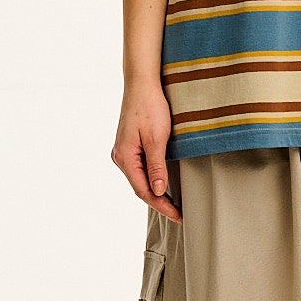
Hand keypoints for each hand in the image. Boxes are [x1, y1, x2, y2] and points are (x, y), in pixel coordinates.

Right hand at [111, 80, 181, 220]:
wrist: (142, 83)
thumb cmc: (149, 107)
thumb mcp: (156, 139)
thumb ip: (157, 167)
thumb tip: (158, 192)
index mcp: (125, 157)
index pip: (144, 191)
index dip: (162, 206)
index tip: (178, 216)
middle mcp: (121, 157)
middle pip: (141, 187)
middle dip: (160, 202)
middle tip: (180, 215)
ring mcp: (124, 151)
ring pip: (141, 179)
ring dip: (156, 192)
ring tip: (174, 205)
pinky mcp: (130, 145)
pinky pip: (141, 169)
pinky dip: (153, 179)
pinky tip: (164, 185)